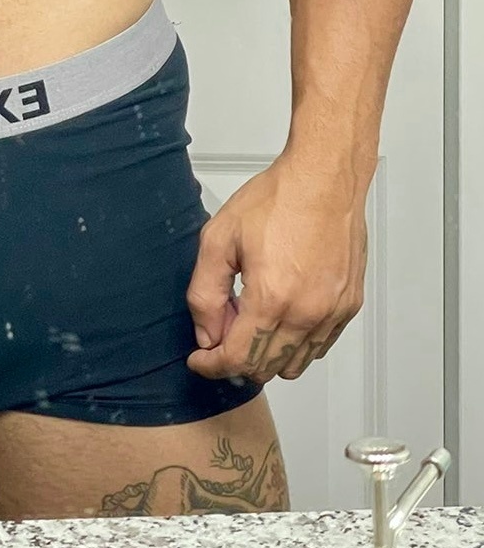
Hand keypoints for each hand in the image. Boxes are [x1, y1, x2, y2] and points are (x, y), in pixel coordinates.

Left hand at [185, 156, 367, 383]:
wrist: (324, 179)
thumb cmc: (277, 200)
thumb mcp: (220, 237)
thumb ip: (205, 292)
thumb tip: (207, 334)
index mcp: (271, 299)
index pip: (238, 360)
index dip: (211, 366)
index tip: (199, 360)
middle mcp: (306, 315)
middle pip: (265, 369)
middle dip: (235, 359)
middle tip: (221, 329)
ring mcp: (332, 314)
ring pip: (294, 364)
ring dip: (267, 356)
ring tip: (250, 320)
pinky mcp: (349, 307)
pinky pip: (319, 347)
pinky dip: (296, 345)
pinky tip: (280, 316)